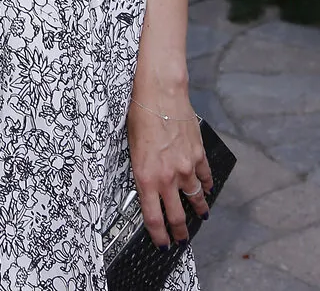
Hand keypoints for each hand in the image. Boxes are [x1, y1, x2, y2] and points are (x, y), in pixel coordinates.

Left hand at [127, 98, 213, 246]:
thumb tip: (145, 185)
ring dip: (198, 210)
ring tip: (200, 216)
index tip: (162, 244)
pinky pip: (205, 176)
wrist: (159, 92)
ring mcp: (186, 167)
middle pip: (178, 216)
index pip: (154, 218)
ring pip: (196, 199)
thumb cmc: (139, 115)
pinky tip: (207, 188)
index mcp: (147, 177)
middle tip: (181, 240)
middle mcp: (168, 177)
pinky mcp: (198, 154)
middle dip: (180, 232)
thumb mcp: (130, 147)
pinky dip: (207, 185)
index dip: (159, 236)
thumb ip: (141, 170)